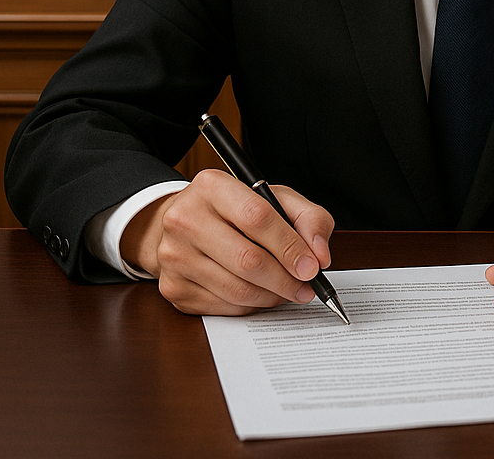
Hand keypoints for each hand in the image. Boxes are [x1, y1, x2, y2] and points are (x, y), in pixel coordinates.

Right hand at [121, 168, 334, 315]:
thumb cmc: (235, 210)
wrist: (185, 223)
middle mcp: (186, 219)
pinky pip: (224, 306)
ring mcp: (175, 256)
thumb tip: (320, 255)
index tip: (312, 266)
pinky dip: (251, 305)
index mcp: (212, 186)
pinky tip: (262, 294)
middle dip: (285, 278)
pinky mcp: (173, 287)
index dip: (289, 246)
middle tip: (306, 286)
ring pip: (237, 289)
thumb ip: (309, 218)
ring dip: (272, 295)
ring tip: (289, 290)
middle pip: (246, 259)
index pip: (257, 218)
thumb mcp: (276, 198)